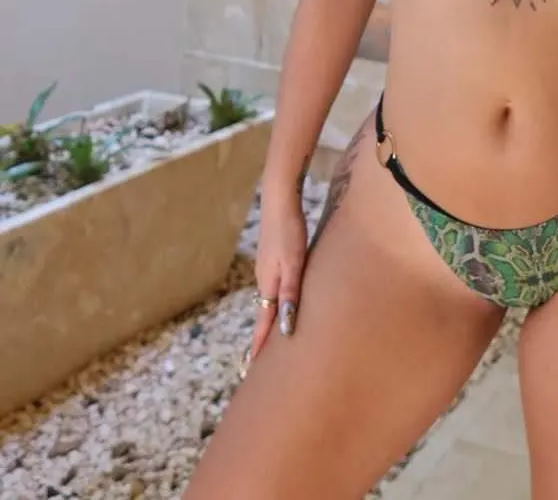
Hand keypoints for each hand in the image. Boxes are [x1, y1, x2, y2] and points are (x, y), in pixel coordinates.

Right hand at [249, 190, 308, 363]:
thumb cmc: (289, 229)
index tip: (253, 370)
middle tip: (260, 362)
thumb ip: (290, 294)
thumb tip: (285, 327)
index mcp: (267, 284)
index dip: (260, 346)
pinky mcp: (276, 257)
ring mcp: (269, 267)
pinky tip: (285, 303)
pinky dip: (278, 303)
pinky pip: (276, 288)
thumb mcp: (294, 263)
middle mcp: (265, 279)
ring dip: (271, 320)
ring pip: (271, 301)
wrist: (280, 197)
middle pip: (265, 314)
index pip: (264, 323)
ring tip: (275, 339)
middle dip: (264, 338)